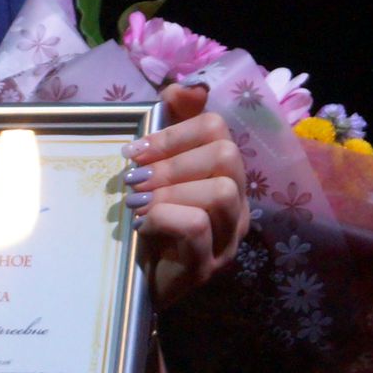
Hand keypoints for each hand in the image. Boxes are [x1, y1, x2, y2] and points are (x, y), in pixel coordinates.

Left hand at [126, 85, 246, 308]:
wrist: (135, 285)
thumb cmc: (145, 224)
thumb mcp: (152, 172)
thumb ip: (167, 128)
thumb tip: (185, 88)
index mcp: (222, 176)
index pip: (218, 130)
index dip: (173, 133)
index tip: (135, 151)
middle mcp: (237, 204)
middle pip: (226, 156)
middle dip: (172, 162)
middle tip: (135, 180)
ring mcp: (229, 237)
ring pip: (220, 192)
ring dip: (170, 191)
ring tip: (139, 204)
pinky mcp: (210, 265)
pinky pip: (197, 227)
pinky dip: (162, 219)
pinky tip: (142, 226)